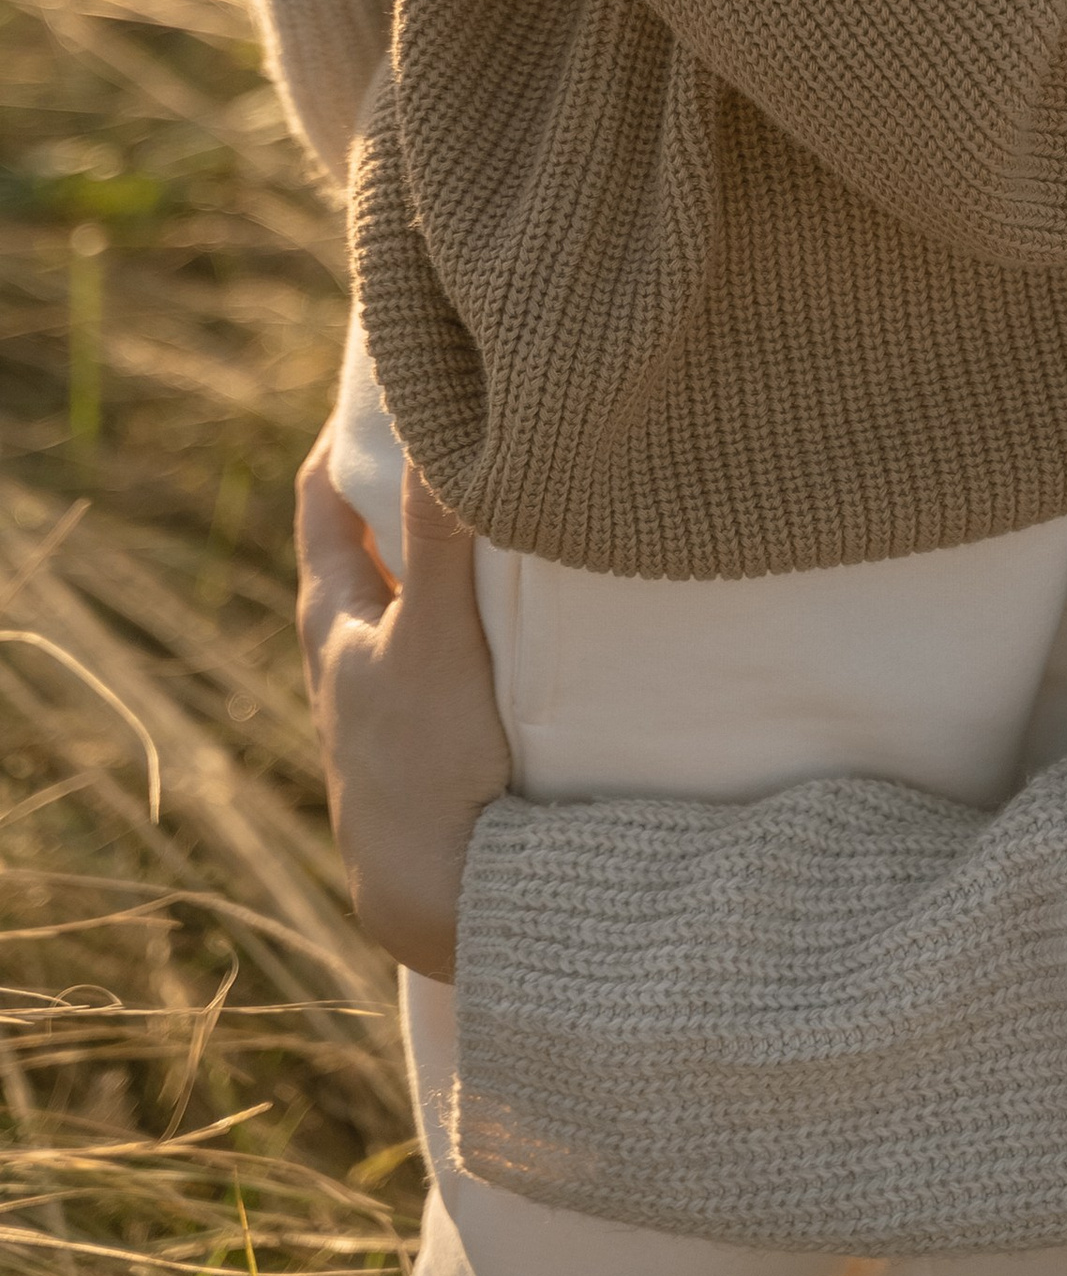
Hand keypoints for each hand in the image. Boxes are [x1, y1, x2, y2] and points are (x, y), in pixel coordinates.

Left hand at [296, 440, 508, 981]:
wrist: (447, 899)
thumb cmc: (427, 765)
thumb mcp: (437, 638)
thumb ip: (443, 535)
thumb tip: (438, 427)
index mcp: (332, 619)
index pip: (322, 496)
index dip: (346, 434)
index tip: (391, 376)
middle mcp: (353, 653)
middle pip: (370, 540)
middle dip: (409, 480)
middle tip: (467, 420)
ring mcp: (394, 700)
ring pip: (415, 595)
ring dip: (452, 546)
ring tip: (512, 497)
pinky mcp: (438, 739)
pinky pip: (455, 645)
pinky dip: (481, 606)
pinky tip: (535, 606)